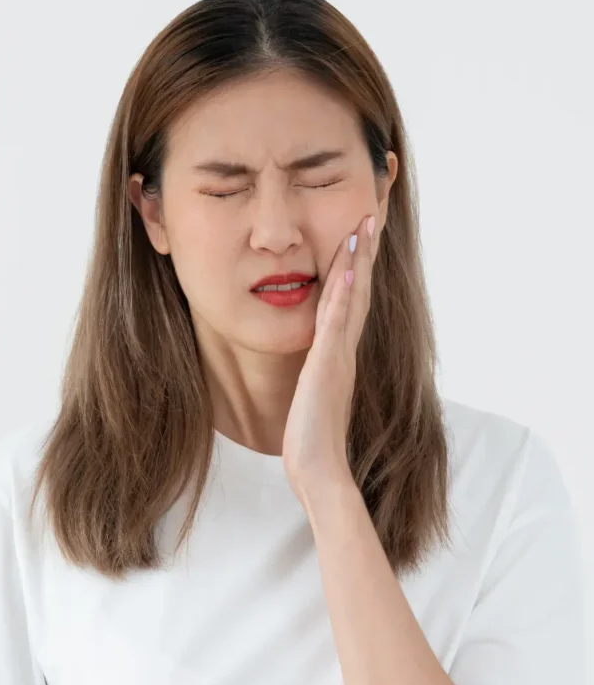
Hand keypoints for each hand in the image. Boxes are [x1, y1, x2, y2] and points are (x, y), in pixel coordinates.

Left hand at [282, 211, 378, 503]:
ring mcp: (338, 358)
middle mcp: (344, 351)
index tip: (360, 235)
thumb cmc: (313, 439)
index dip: (357, 267)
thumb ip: (318, 374)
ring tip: (363, 225)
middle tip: (371, 214)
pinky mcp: (327, 369)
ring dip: (358, 261)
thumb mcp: (313, 396)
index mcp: (339, 354)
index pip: (351, 301)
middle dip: (364, 251)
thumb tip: (316, 365)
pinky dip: (344, 297)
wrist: (319, 471)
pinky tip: (347, 271)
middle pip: (360, 290)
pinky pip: (337, 326)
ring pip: (352, 300)